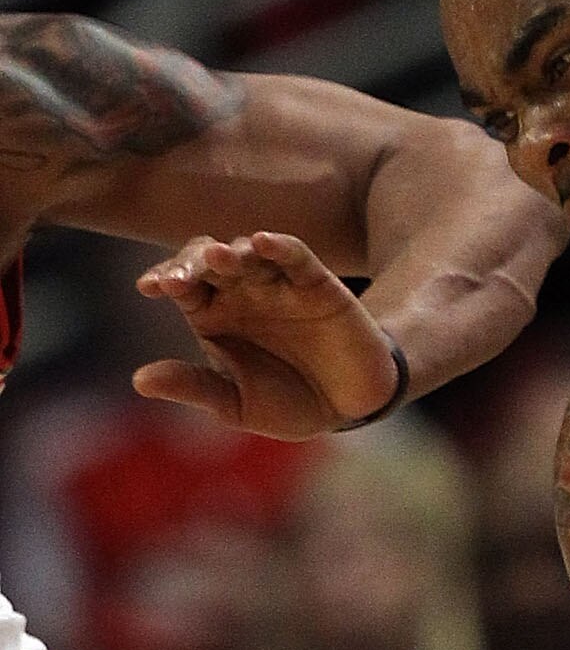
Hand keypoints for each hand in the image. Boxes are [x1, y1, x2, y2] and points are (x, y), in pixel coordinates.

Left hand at [133, 232, 401, 439]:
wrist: (350, 406)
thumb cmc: (289, 403)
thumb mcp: (236, 404)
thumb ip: (194, 387)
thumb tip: (139, 381)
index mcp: (213, 313)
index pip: (181, 283)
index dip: (166, 277)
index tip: (151, 286)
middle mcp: (241, 290)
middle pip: (208, 260)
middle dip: (192, 263)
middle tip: (179, 278)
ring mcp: (278, 283)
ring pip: (247, 253)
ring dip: (231, 253)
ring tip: (218, 258)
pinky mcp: (316, 283)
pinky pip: (295, 256)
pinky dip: (280, 246)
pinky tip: (264, 242)